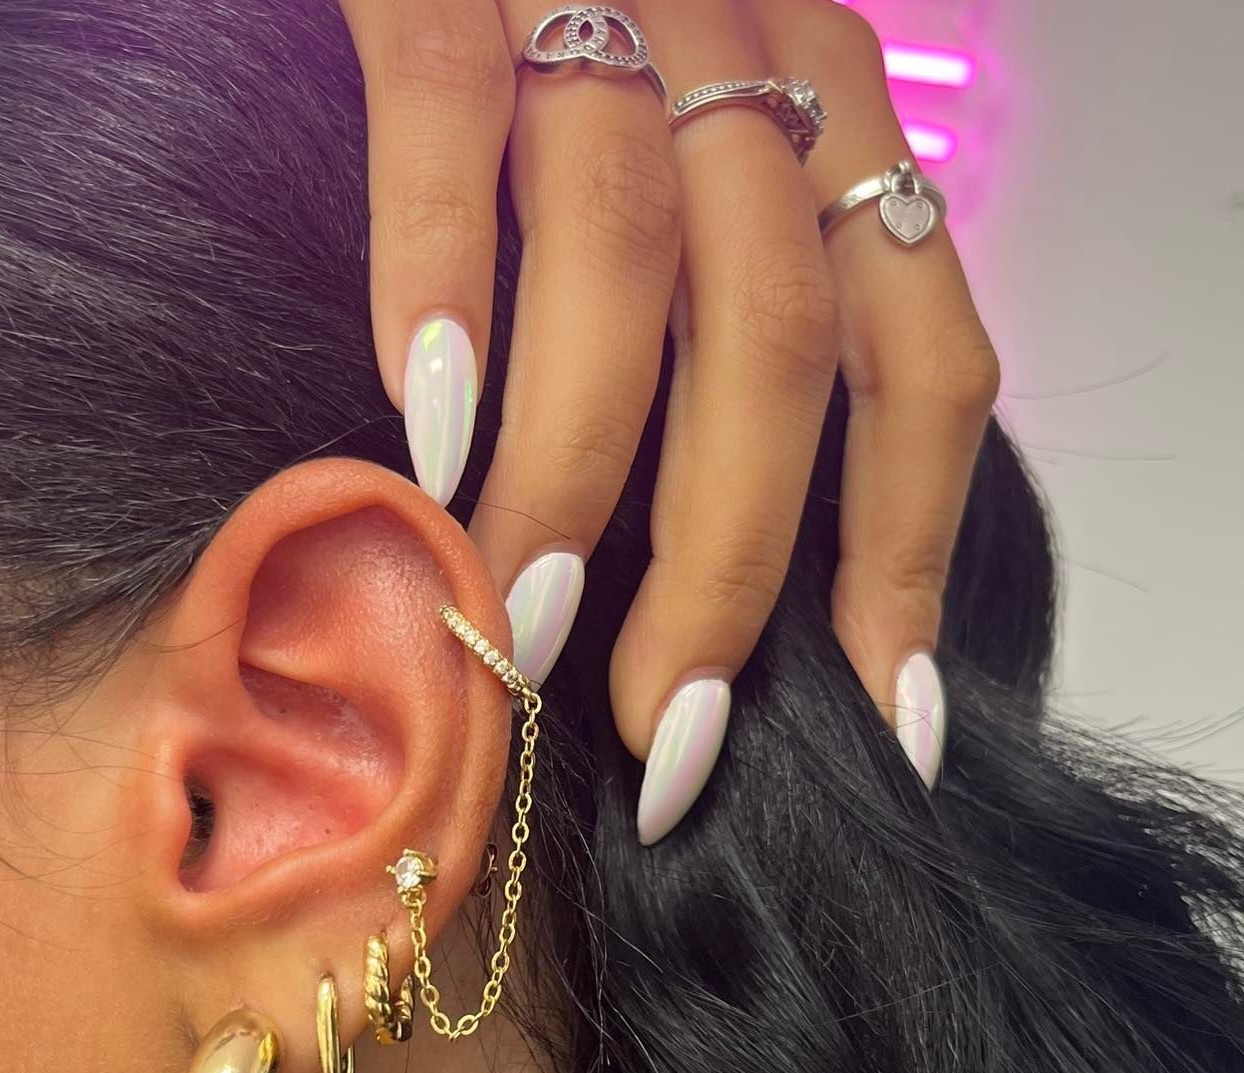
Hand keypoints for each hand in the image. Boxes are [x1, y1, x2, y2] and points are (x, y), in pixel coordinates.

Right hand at [338, 0, 997, 841]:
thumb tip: (699, 557)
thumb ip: (724, 325)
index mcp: (829, 125)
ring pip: (624, 264)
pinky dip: (437, 288)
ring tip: (520, 627)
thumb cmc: (579, 41)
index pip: (923, 364)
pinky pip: (451, 126)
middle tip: (657, 730)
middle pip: (776, 347)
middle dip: (723, 570)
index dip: (908, 557)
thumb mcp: (707, 174)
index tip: (880, 719)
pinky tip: (421, 435)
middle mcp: (745, 56)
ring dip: (574, 477)